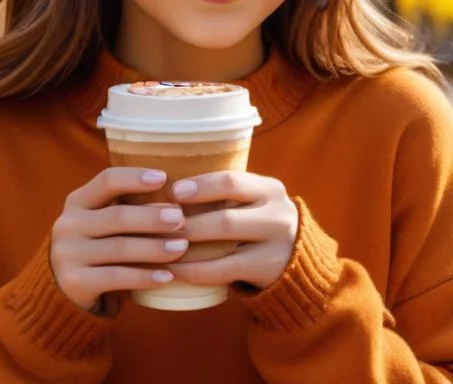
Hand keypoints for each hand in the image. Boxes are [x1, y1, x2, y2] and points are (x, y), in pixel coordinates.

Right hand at [50, 167, 190, 312]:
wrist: (68, 287)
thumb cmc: (100, 244)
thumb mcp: (104, 220)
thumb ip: (128, 206)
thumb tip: (179, 196)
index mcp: (77, 201)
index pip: (107, 180)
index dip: (135, 178)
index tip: (163, 177)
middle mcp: (68, 224)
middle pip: (117, 216)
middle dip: (152, 217)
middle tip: (181, 219)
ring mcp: (68, 254)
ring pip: (120, 248)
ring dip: (155, 248)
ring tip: (181, 247)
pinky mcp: (74, 282)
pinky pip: (117, 277)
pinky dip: (145, 277)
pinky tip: (168, 277)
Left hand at [164, 171, 298, 290]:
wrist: (296, 260)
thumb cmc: (258, 223)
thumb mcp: (254, 201)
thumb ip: (226, 191)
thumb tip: (166, 181)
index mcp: (270, 189)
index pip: (232, 181)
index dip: (201, 186)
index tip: (173, 191)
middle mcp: (278, 215)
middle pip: (225, 217)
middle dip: (187, 222)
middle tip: (156, 225)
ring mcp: (276, 245)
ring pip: (224, 244)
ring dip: (187, 245)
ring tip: (158, 246)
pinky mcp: (267, 270)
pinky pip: (223, 271)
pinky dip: (195, 271)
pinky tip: (174, 270)